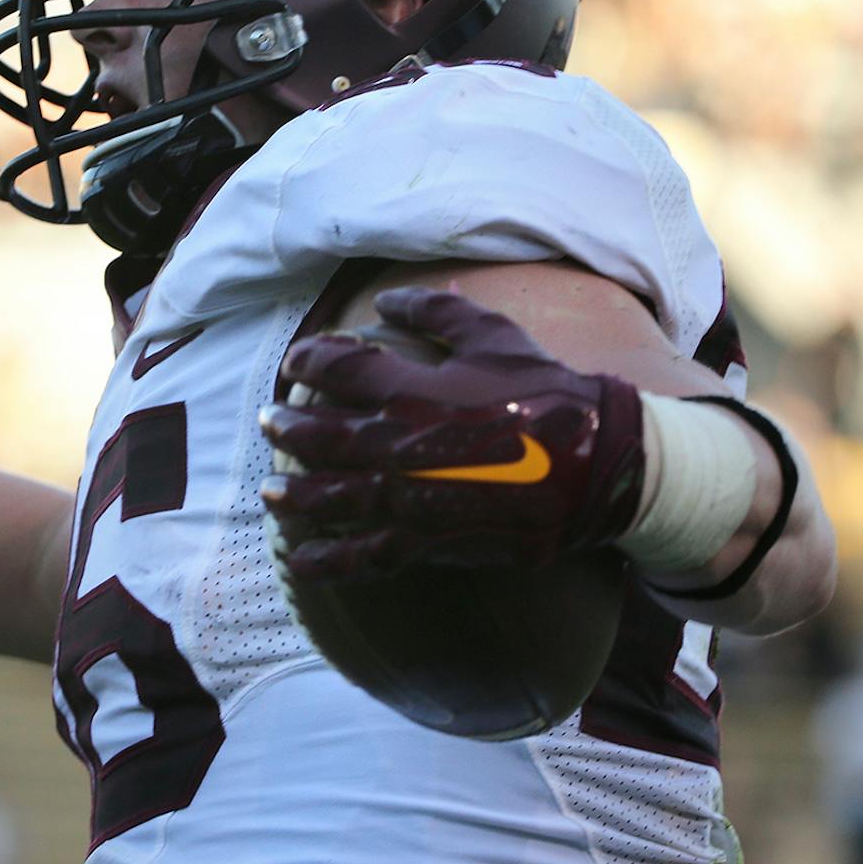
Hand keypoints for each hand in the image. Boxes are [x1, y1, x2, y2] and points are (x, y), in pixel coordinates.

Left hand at [259, 287, 645, 582]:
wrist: (593, 466)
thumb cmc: (544, 392)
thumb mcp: (493, 335)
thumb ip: (434, 311)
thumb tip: (384, 300)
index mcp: (410, 392)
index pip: (337, 370)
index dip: (308, 361)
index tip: (296, 361)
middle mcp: (397, 447)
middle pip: (319, 437)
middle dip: (286, 428)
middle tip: (269, 423)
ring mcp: (407, 499)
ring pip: (329, 498)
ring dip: (292, 495)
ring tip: (270, 493)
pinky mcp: (424, 540)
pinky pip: (361, 556)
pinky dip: (324, 562)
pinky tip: (297, 563)